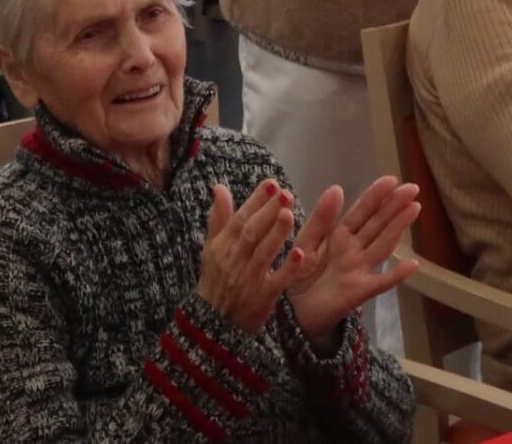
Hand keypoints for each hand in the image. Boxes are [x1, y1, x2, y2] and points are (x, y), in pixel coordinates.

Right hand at [195, 179, 304, 334]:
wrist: (213, 326)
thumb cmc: (215, 282)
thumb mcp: (211, 250)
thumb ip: (218, 218)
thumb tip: (219, 187)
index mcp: (222, 247)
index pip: (239, 219)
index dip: (255, 201)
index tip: (272, 184)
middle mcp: (234, 260)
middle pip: (252, 232)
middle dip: (268, 212)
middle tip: (285, 193)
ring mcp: (249, 280)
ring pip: (263, 253)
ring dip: (276, 234)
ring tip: (289, 214)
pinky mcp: (262, 299)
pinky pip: (276, 282)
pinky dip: (287, 268)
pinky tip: (300, 254)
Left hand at [286, 177, 420, 347]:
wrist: (292, 310)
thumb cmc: (300, 272)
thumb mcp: (306, 241)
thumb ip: (321, 218)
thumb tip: (338, 188)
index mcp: (340, 234)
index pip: (362, 211)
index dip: (376, 196)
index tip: (391, 179)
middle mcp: (355, 248)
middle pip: (377, 224)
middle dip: (394, 206)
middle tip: (413, 188)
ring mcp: (360, 269)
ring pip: (382, 245)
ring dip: (398, 228)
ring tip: (414, 208)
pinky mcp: (360, 291)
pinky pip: (381, 282)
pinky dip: (396, 274)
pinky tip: (413, 265)